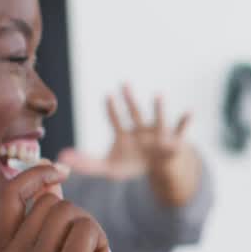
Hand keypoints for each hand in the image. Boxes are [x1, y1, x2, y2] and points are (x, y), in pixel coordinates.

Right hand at [0, 163, 125, 251]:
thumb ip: (41, 225)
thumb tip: (53, 177)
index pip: (9, 197)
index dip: (35, 175)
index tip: (60, 169)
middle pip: (49, 202)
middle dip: (76, 217)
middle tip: (86, 248)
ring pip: (70, 212)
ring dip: (91, 229)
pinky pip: (88, 228)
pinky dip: (102, 241)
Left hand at [57, 84, 201, 206]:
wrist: (158, 166)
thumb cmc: (131, 163)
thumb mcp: (109, 168)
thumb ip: (87, 163)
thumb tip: (60, 159)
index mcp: (125, 135)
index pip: (116, 120)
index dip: (112, 109)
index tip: (108, 94)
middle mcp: (140, 130)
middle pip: (134, 114)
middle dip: (130, 100)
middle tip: (124, 83)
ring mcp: (158, 135)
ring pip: (158, 120)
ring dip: (158, 108)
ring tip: (158, 94)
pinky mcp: (173, 143)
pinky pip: (182, 132)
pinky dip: (186, 122)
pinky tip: (190, 112)